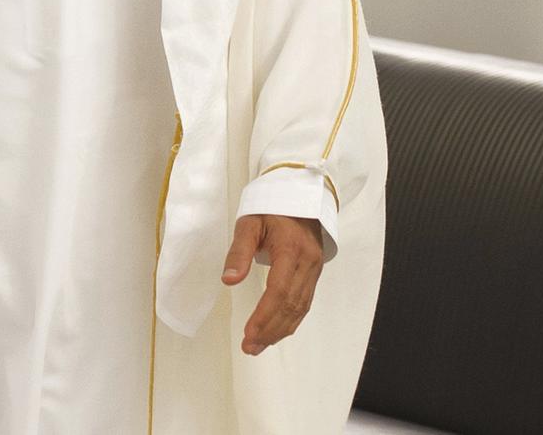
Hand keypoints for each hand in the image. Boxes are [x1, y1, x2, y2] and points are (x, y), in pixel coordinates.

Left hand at [222, 213, 323, 354]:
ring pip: (300, 308)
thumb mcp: (249, 222)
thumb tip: (228, 280)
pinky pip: (304, 302)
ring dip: (281, 330)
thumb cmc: (270, 207)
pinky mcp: (313, 273)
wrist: (299, 196)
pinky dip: (291, 320)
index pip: (279, 291)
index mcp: (292, 251)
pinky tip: (277, 331)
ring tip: (260, 345)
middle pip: (291, 305)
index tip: (249, 333)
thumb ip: (238, 251)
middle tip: (250, 347)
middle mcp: (308, 264)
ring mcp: (314, 269)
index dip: (264, 315)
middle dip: (270, 329)